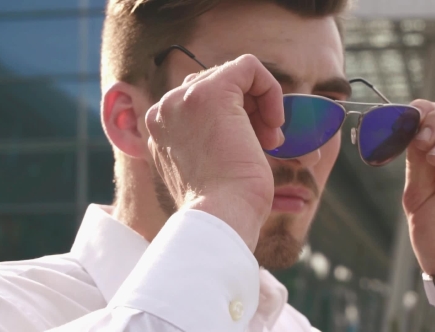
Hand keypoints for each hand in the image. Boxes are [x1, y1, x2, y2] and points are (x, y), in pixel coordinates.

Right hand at [142, 55, 284, 250]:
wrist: (222, 217)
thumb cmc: (224, 206)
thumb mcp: (209, 170)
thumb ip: (209, 141)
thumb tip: (244, 129)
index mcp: (160, 131)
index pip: (198, 104)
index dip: (234, 119)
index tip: (250, 148)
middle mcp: (163, 111)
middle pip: (214, 86)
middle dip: (248, 111)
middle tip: (266, 144)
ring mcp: (182, 99)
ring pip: (232, 76)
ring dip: (260, 106)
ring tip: (270, 141)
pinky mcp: (211, 92)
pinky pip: (249, 67)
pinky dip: (270, 90)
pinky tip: (274, 122)